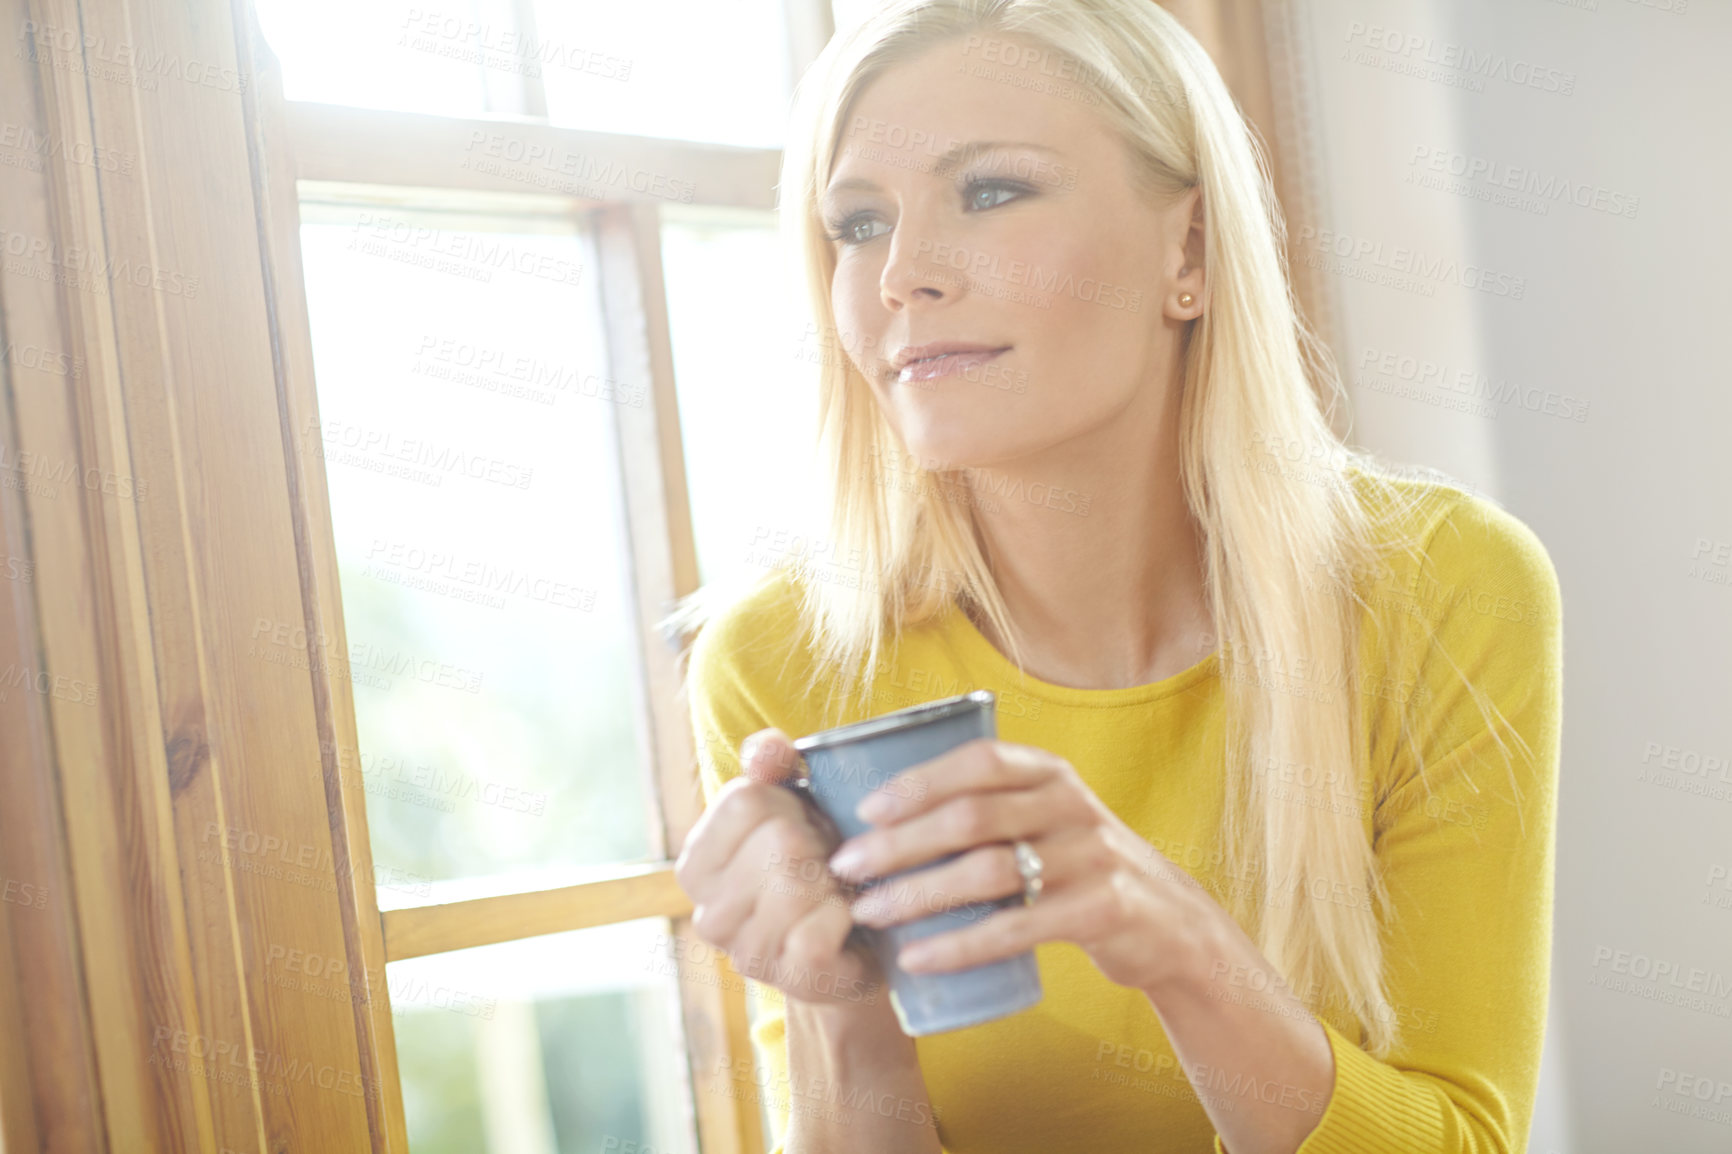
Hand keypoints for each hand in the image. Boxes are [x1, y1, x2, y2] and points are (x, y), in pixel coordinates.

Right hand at [675, 728, 884, 1008]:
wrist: (857, 939)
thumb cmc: (815, 861)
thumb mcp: (789, 803)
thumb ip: (769, 765)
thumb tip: (769, 748)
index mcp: (696, 864)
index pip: (746, 801)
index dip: (788, 803)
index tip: (801, 824)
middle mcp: (709, 914)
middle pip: (778, 842)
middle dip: (818, 842)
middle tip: (828, 860)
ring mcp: (747, 954)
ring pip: (798, 886)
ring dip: (836, 878)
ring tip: (838, 886)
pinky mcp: (791, 981)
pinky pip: (819, 930)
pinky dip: (845, 914)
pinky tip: (846, 916)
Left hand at [827, 738, 1215, 994]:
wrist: (1168, 921)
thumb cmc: (1077, 865)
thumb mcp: (1046, 818)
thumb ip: (989, 806)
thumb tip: (883, 816)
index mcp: (1051, 773)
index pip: (978, 762)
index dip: (918, 782)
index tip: (864, 810)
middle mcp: (1072, 806)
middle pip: (972, 817)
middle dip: (901, 842)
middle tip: (847, 866)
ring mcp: (1090, 857)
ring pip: (989, 872)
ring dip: (919, 893)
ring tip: (870, 912)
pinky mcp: (1100, 910)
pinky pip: (1016, 928)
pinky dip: (959, 945)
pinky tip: (917, 957)